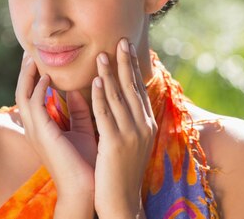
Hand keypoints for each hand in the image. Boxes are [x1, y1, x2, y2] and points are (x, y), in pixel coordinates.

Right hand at [14, 52, 96, 202]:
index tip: (40, 57)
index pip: (32, 95)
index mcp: (43, 127)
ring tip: (33, 57)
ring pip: (23, 95)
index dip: (33, 76)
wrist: (87, 187)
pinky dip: (38, 88)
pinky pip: (34, 105)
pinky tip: (46, 76)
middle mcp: (35, 128)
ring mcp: (36, 131)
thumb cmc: (86, 162)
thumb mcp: (83, 130)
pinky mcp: (42, 134)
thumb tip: (76, 90)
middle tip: (30, 51)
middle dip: (25, 71)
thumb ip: (78, 111)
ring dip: (28, 75)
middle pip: (22, 92)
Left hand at [92, 38, 156, 218]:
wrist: (123, 202)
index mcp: (147, 124)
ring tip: (103, 54)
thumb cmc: (122, 173)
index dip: (133, 68)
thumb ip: (126, 121)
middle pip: (133, 88)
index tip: (127, 49)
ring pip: (119, 97)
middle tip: (121, 40)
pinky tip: (97, 80)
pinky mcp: (116, 144)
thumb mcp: (130, 143)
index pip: (138, 90)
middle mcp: (143, 126)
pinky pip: (107, 114)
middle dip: (126, 63)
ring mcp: (131, 134)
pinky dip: (102, 95)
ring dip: (110, 73)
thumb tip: (118, 101)